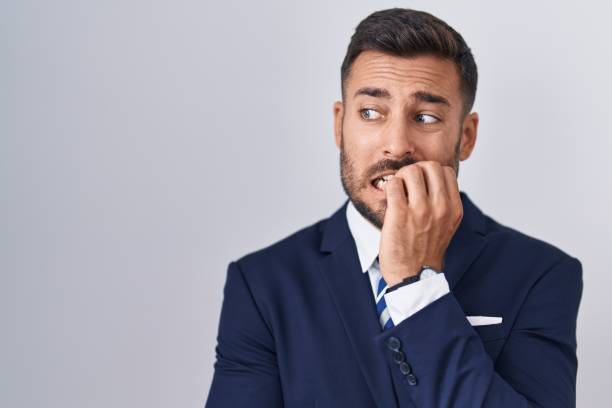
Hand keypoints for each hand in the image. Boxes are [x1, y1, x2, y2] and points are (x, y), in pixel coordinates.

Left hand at [378, 161, 462, 285]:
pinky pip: (393, 184)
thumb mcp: (446, 225)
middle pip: (430, 166)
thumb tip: (433, 180)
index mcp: (454, 209)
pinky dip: (389, 187)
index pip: (446, 171)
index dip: (431, 173)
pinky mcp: (399, 215)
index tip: (421, 185)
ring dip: (401, 178)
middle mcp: (441, 207)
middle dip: (416, 171)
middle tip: (407, 185)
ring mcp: (420, 210)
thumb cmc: (426, 250)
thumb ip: (444, 203)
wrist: (413, 276)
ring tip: (398, 192)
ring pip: (411, 171)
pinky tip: (390, 199)